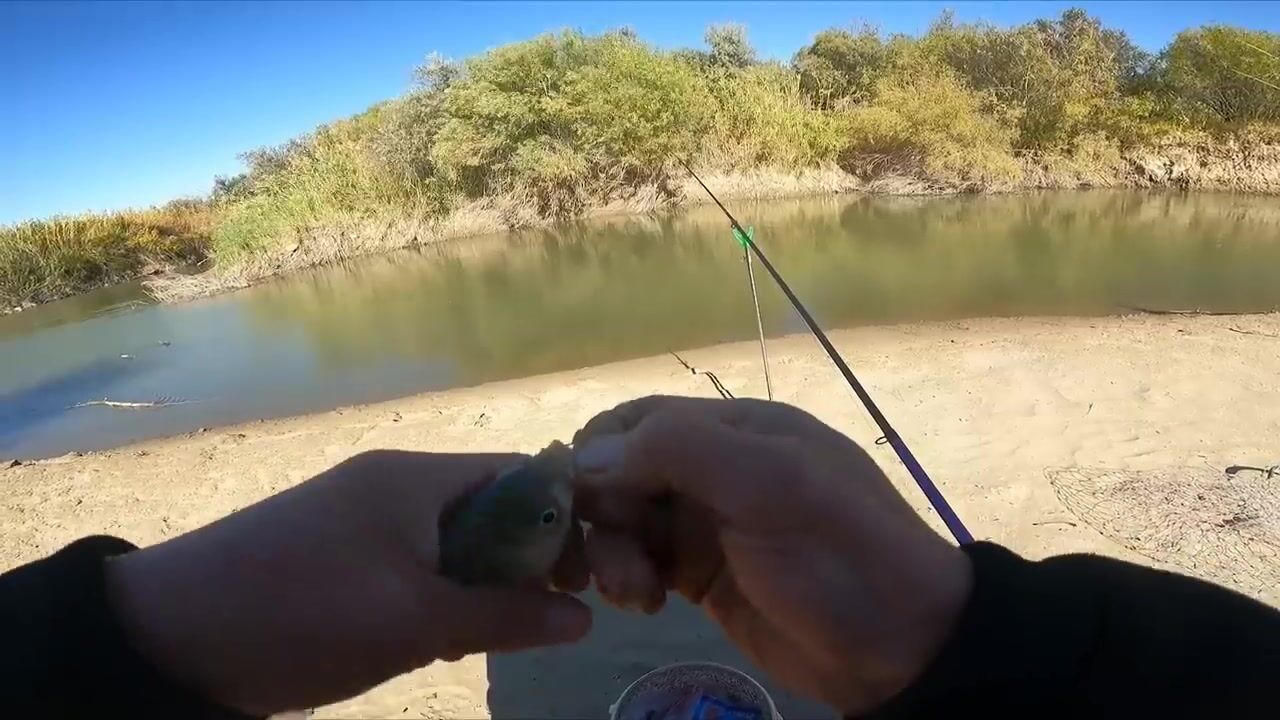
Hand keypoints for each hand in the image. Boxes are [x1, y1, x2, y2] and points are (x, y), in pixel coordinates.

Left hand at [105, 451, 590, 715]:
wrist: (168, 636)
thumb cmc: (303, 612)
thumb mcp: (413, 621)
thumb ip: (502, 617)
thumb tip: (585, 621)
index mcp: (416, 478)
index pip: (520, 474)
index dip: (566, 518)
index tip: (589, 576)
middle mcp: (394, 485)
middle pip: (492, 509)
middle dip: (525, 561)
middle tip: (542, 617)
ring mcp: (362, 519)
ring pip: (453, 543)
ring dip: (480, 586)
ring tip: (486, 635)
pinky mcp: (338, 555)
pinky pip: (413, 564)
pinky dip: (438, 595)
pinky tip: (436, 639)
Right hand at [572, 396, 971, 714]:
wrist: (898, 647)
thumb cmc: (837, 553)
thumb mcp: (768, 484)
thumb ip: (678, 451)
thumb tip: (586, 456)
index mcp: (734, 427)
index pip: (638, 419)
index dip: (597, 454)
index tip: (575, 503)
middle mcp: (714, 467)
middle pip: (620, 471)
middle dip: (599, 511)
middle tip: (605, 558)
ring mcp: (706, 522)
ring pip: (624, 521)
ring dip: (610, 552)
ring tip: (634, 595)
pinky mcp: (701, 575)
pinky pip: (640, 562)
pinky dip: (627, 579)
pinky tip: (645, 606)